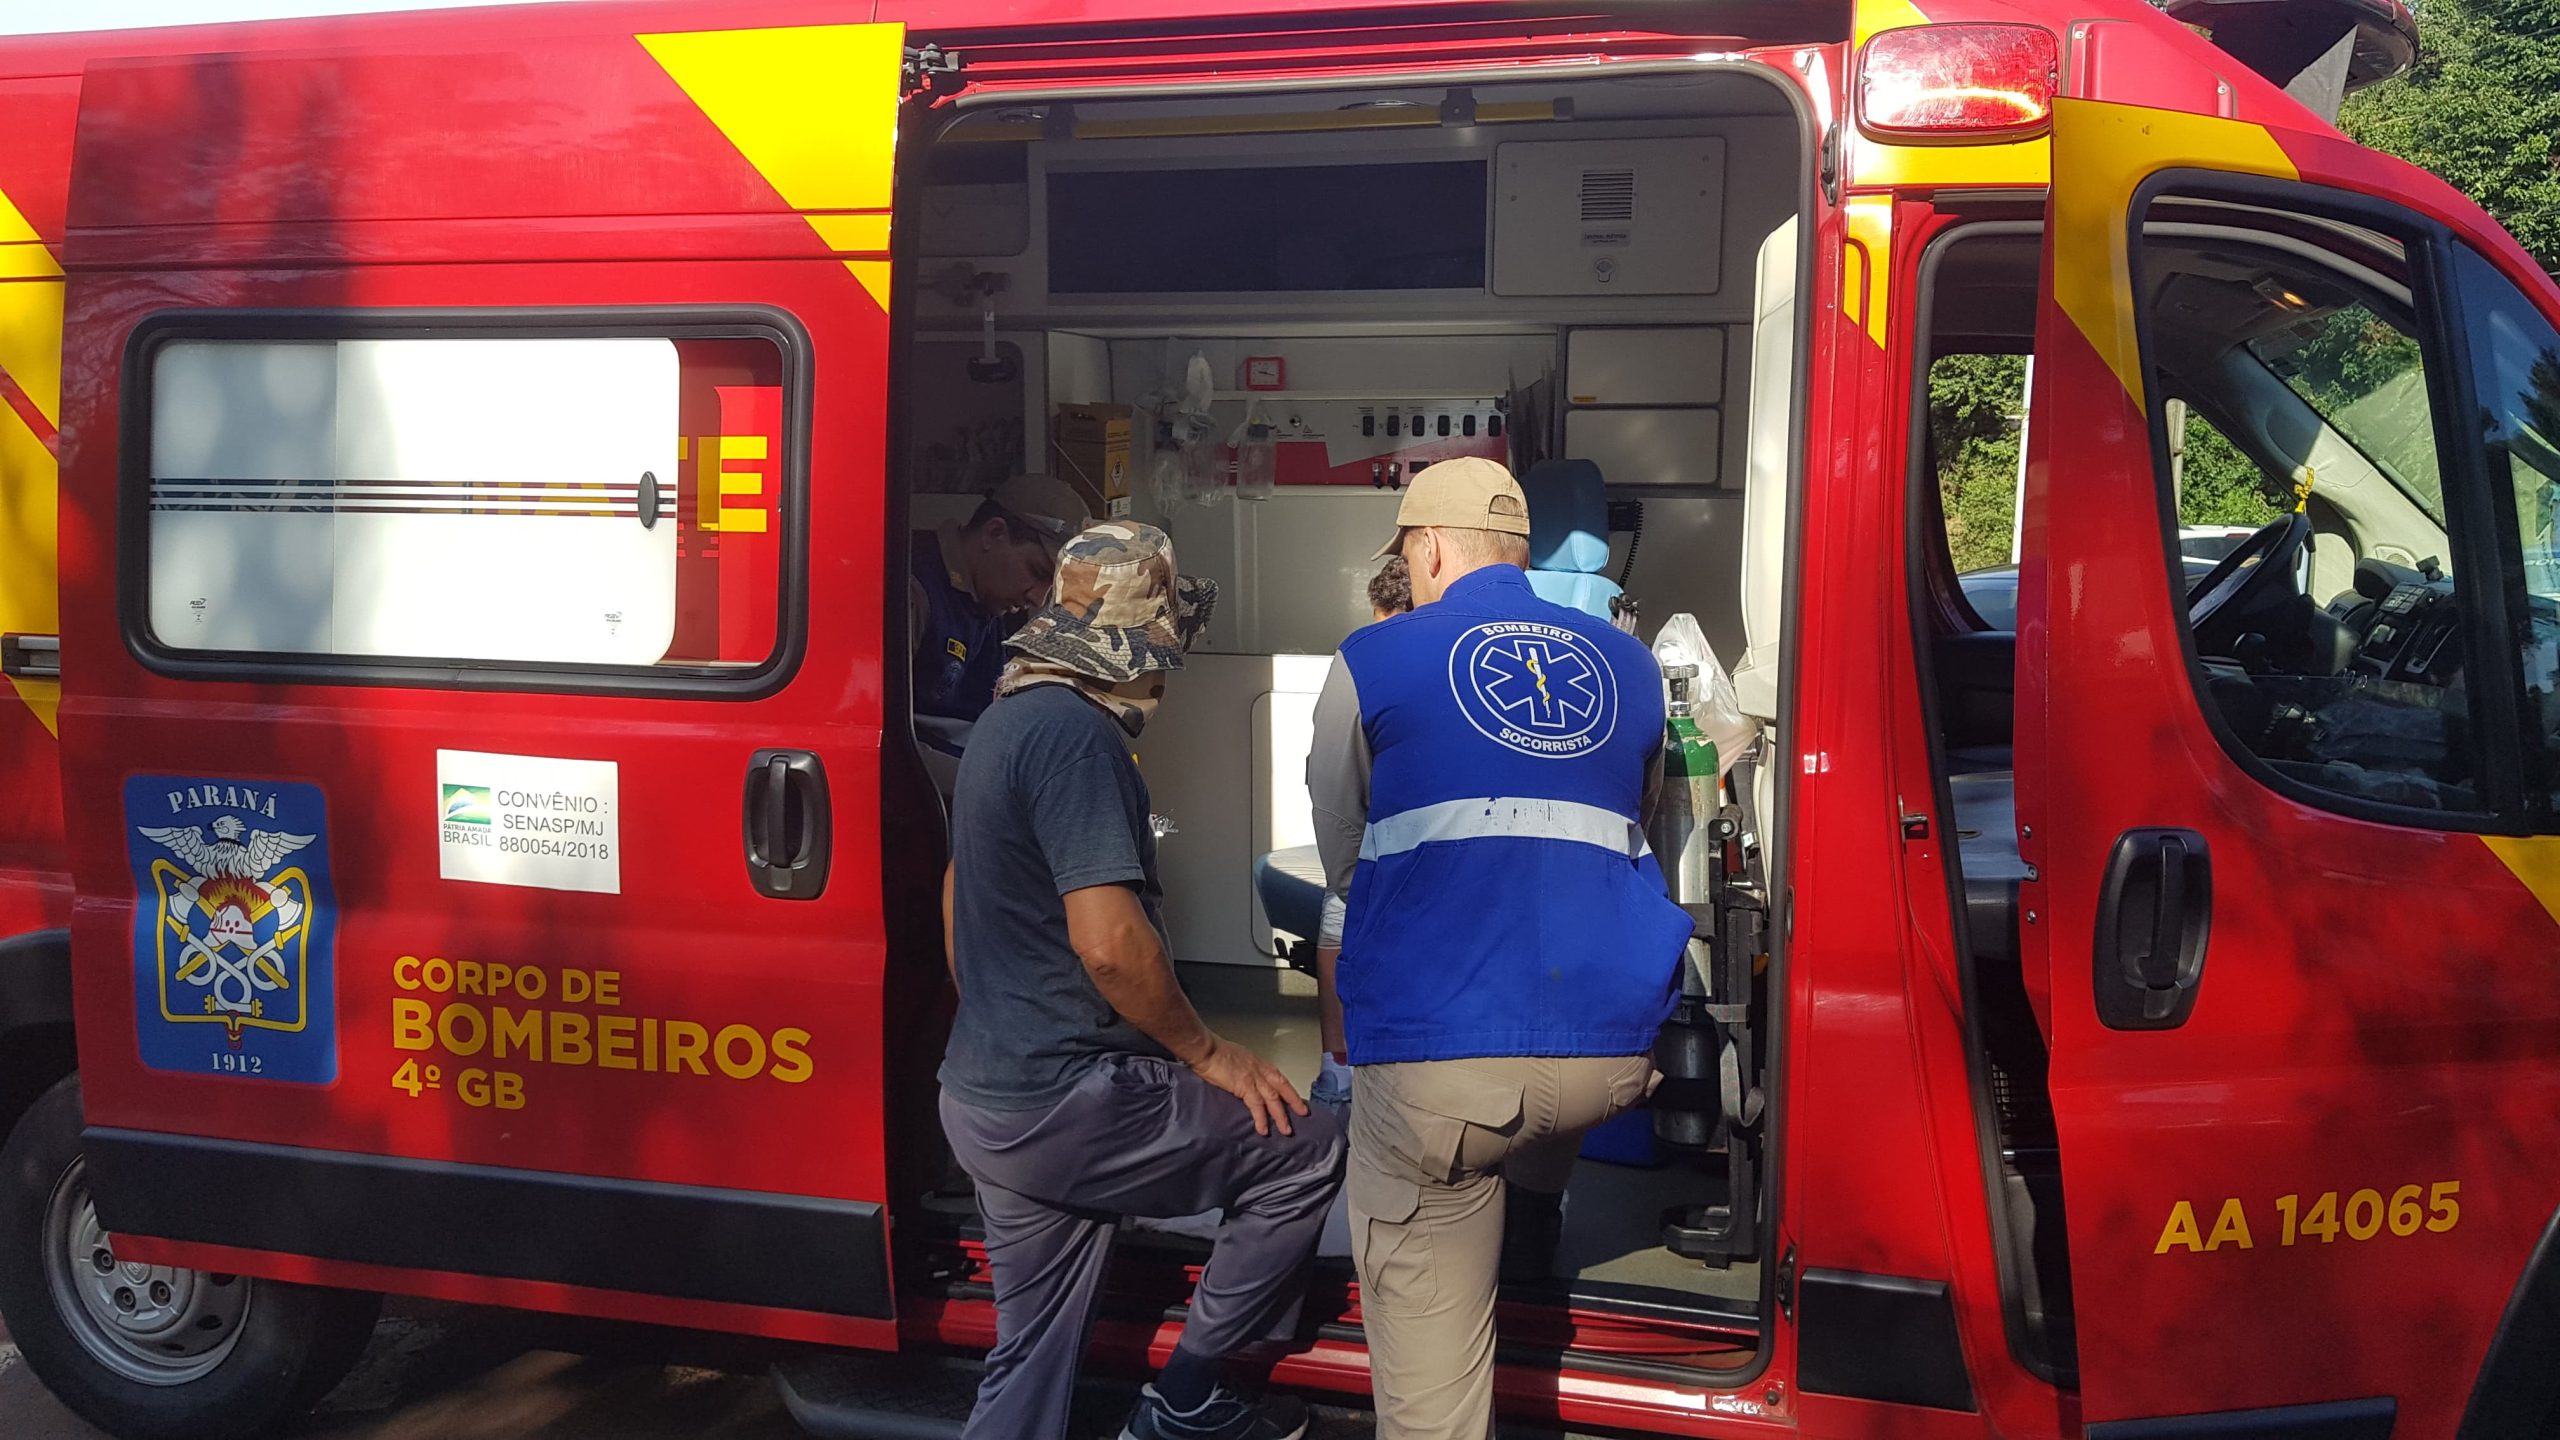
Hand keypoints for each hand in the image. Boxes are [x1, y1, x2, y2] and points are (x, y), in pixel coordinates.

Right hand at [1189, 1035, 1309, 1136]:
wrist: (1205, 1049)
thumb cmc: (1214, 1052)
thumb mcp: (1235, 1058)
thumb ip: (1243, 1069)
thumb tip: (1242, 1079)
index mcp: (1258, 1062)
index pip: (1278, 1077)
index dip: (1288, 1089)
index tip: (1295, 1099)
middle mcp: (1260, 1070)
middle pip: (1282, 1087)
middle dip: (1293, 1101)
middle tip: (1303, 1113)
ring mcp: (1254, 1078)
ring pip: (1273, 1100)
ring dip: (1280, 1116)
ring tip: (1286, 1131)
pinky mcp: (1244, 1087)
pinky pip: (1256, 1106)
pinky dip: (1261, 1119)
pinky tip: (1263, 1130)